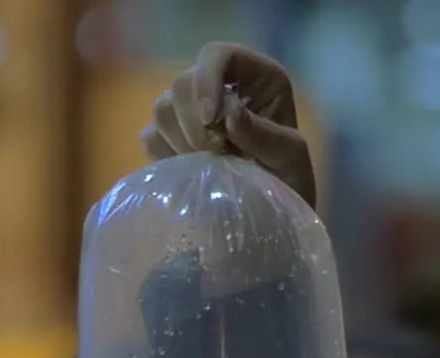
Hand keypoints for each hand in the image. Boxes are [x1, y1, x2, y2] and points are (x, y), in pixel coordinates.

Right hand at [141, 42, 316, 209]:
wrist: (272, 220)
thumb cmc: (290, 183)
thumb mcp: (290, 160)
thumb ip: (264, 135)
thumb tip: (228, 114)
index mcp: (256, 78)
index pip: (218, 54)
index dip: (207, 79)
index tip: (210, 119)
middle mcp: (220, 87)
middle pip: (182, 82)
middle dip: (193, 123)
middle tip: (215, 155)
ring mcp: (191, 112)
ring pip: (162, 108)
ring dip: (181, 141)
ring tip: (208, 165)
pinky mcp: (170, 139)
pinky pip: (150, 136)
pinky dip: (166, 156)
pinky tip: (192, 171)